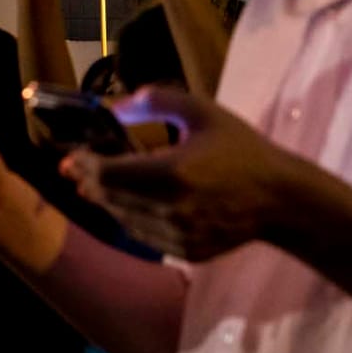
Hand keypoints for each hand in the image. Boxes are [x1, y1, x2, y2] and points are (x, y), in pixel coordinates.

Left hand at [74, 86, 305, 260]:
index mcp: (173, 173)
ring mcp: (179, 236)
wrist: (281, 200)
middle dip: (89, 183)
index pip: (110, 173)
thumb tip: (115, 105)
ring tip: (94, 187)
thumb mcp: (203, 112)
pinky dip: (130, 220)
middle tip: (75, 171)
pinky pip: (145, 238)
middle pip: (112, 199)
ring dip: (107, 202)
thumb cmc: (241, 149)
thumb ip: (157, 100)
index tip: (70, 158)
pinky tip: (126, 206)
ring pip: (125, 220)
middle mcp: (171, 209)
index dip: (85, 166)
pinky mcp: (187, 252)